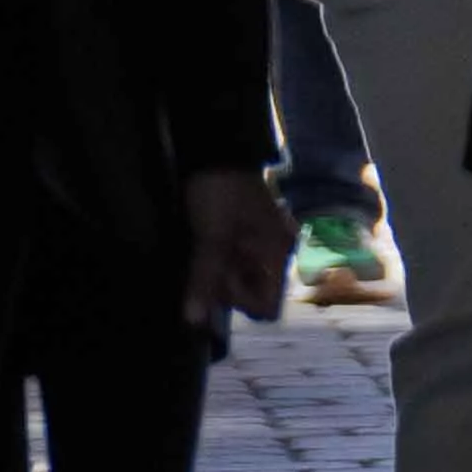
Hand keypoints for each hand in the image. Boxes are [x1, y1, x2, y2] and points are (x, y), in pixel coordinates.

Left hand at [176, 166, 291, 328]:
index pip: (267, 307)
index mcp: (278, 255)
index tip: (219, 280)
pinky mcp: (243, 238)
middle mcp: (274, 255)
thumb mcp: (212, 237)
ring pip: (239, 280)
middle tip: (206, 262)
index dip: (239, 303)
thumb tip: (193, 321)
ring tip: (202, 252)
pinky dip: (216, 265)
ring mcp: (258, 246)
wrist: (216, 149)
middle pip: (251, 295)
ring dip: (218, 276)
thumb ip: (206, 279)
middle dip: (226, 287)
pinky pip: (232, 265)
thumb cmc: (221, 192)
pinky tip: (202, 250)